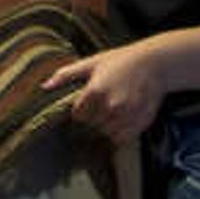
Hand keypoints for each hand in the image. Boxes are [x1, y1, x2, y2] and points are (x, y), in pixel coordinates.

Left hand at [44, 41, 168, 142]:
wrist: (156, 63)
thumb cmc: (121, 61)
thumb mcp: (92, 62)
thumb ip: (66, 75)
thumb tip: (44, 86)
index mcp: (95, 91)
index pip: (78, 115)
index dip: (81, 110)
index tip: (88, 104)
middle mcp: (110, 106)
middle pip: (92, 125)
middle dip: (95, 117)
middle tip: (104, 104)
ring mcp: (126, 116)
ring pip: (106, 133)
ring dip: (107, 126)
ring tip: (115, 109)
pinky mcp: (140, 122)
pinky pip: (122, 137)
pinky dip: (120, 132)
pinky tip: (124, 118)